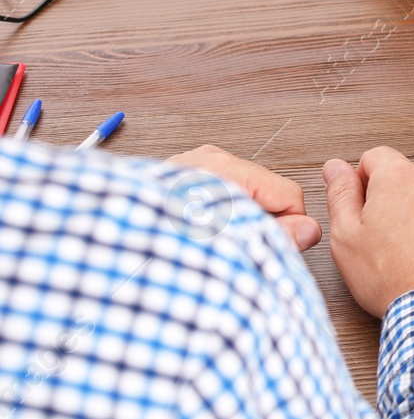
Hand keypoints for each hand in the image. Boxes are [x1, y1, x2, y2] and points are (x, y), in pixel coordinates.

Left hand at [168, 145, 321, 251]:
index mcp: (226, 171)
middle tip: (236, 255)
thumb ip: (279, 238)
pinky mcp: (172, 179)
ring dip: (234, 224)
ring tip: (210, 249)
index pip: (289, 195)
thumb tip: (308, 230)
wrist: (100, 257)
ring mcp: (187, 167)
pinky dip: (211, 219)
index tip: (271, 253)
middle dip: (258, 225)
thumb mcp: (231, 249)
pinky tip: (194, 239)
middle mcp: (207, 161)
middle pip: (264, 193)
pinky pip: (212, 197)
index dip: (288, 229)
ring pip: (239, 196)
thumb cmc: (157, 249)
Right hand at [323, 146, 413, 316]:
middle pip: (413, 181)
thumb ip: (340, 194)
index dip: (365, 181)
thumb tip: (336, 167)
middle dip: (402, 203)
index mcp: (401, 179)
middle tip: (392, 242)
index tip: (366, 206)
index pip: (377, 158)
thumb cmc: (393, 281)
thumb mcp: (347, 239)